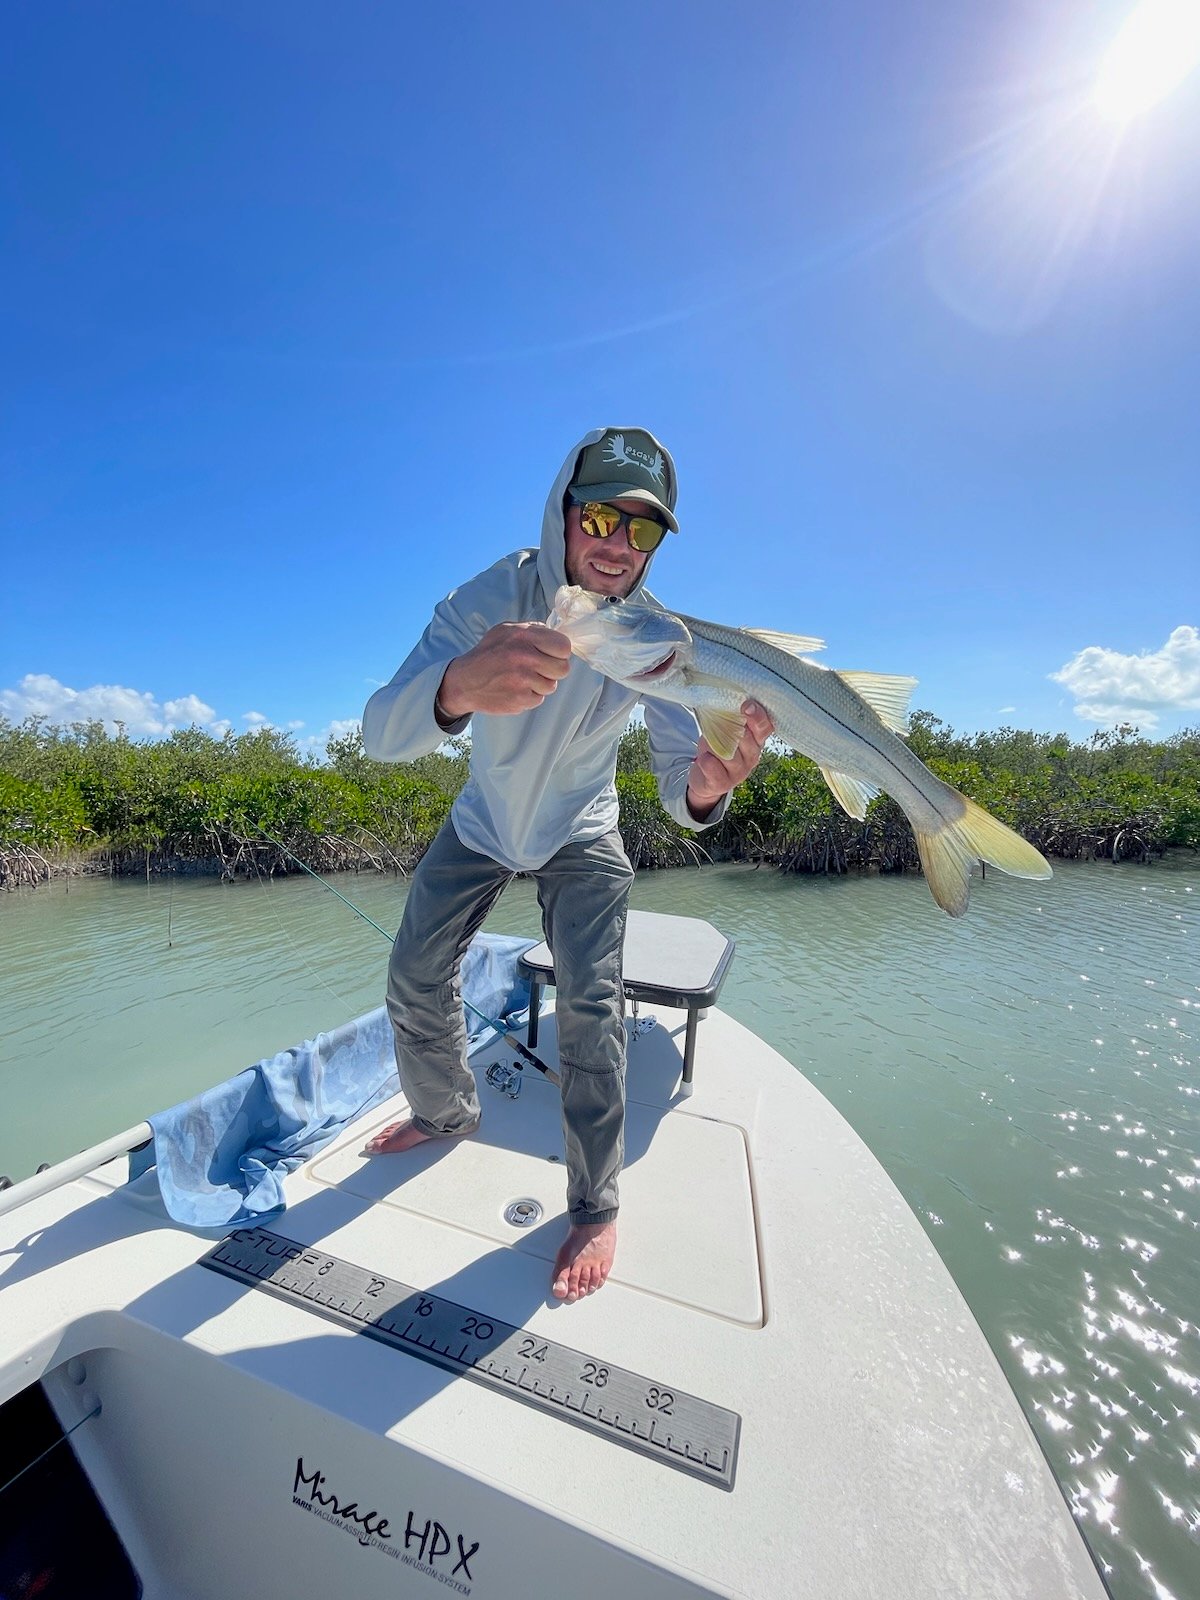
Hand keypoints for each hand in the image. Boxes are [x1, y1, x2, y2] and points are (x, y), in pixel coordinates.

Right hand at [437, 623, 572, 720]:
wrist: (464, 682)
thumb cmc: (488, 655)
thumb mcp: (506, 630)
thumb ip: (532, 630)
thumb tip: (556, 636)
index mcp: (523, 635)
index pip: (563, 646)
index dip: (560, 652)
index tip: (551, 655)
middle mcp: (524, 656)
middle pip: (563, 669)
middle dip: (553, 670)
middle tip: (538, 669)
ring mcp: (523, 679)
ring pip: (551, 685)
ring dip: (540, 684)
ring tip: (522, 678)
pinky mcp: (520, 699)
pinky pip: (539, 699)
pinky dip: (529, 696)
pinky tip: (515, 689)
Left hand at [686, 700, 773, 819]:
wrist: (705, 776)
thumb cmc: (718, 746)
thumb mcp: (725, 729)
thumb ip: (730, 717)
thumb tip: (726, 698)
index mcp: (756, 740)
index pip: (765, 728)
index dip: (758, 717)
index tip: (746, 705)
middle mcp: (752, 757)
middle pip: (748, 741)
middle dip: (734, 731)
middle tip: (721, 726)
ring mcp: (739, 773)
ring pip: (730, 756)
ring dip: (715, 746)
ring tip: (708, 744)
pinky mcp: (723, 784)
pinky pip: (714, 770)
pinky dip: (706, 761)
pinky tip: (703, 758)